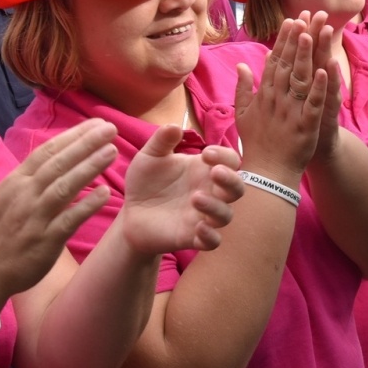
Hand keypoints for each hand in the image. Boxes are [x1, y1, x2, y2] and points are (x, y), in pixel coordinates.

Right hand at [0, 118, 119, 311]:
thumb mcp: (6, 196)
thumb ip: (29, 178)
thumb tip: (53, 159)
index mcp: (15, 181)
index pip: (47, 151)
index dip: (73, 136)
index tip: (96, 123)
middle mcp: (25, 195)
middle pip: (59, 163)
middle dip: (86, 143)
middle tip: (111, 128)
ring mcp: (34, 217)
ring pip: (65, 186)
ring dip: (90, 167)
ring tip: (112, 151)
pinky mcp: (44, 241)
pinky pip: (69, 219)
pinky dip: (87, 205)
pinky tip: (106, 193)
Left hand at [117, 126, 242, 256]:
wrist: (131, 212)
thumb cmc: (146, 181)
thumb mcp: (150, 156)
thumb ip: (161, 141)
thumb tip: (174, 126)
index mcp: (203, 170)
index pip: (230, 161)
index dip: (225, 156)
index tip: (206, 154)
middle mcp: (209, 192)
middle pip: (237, 188)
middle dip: (231, 179)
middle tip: (214, 172)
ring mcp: (202, 216)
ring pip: (226, 215)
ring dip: (216, 207)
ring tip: (196, 198)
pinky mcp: (192, 237)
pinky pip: (213, 242)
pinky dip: (210, 236)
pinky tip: (199, 228)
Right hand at [235, 13, 330, 186]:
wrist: (267, 174)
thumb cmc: (257, 143)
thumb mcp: (243, 113)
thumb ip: (243, 88)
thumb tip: (242, 65)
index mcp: (264, 94)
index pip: (274, 62)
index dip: (283, 41)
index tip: (291, 20)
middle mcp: (277, 99)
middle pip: (287, 64)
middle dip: (295, 40)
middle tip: (304, 16)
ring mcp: (291, 111)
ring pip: (300, 78)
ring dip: (305, 56)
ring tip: (310, 34)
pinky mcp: (306, 125)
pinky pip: (314, 103)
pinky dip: (319, 87)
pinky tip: (325, 70)